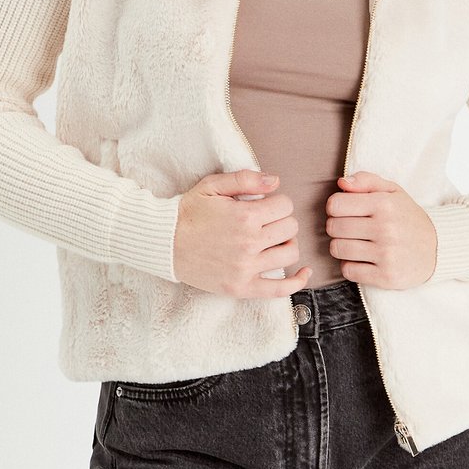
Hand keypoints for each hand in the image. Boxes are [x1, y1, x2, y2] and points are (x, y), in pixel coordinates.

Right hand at [174, 170, 310, 297]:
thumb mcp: (213, 185)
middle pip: (290, 228)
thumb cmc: (188, 212)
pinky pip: (279, 289)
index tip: (265, 204)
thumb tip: (276, 181)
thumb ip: (246, 179)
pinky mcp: (241, 287)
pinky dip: (297, 281)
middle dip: (281, 220)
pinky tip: (304, 271)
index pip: (285, 205)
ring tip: (273, 240)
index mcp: (245, 216)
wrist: (164, 243)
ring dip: (286, 243)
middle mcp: (250, 243)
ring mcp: (246, 268)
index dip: (277, 201)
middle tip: (266, 221)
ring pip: (290, 253)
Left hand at [325, 171, 437, 288]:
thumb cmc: (407, 217)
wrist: (438, 248)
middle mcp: (386, 229)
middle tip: (350, 228)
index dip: (335, 207)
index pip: (335, 204)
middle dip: (336, 227)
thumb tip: (342, 183)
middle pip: (333, 227)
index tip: (345, 211)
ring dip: (341, 247)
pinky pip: (348, 271)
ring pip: (337, 249)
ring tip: (355, 243)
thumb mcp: (392, 191)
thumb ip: (366, 180)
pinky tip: (362, 259)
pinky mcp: (386, 276)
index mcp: (384, 204)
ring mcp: (386, 254)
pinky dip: (350, 266)